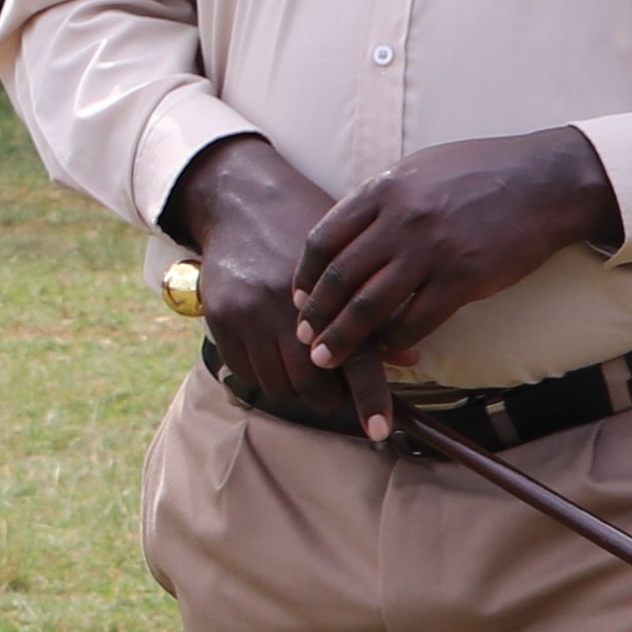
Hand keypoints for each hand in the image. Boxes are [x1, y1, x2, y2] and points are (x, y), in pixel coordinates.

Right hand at [170, 133, 361, 427]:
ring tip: (307, 373)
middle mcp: (288, 305)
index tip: (379, 432)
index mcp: (330, 291)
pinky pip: (245, 372)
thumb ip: (376, 309)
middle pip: (312, 384)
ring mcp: (250, 313)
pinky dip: (264, 375)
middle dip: (330, 398)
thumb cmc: (307, 228)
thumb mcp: (351, 257)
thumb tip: (410, 359)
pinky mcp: (221, 317)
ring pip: (277, 384)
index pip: (356, 358)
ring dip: (296, 389)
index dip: (369, 399)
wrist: (243, 199)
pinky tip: (275, 358)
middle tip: (339, 393)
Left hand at [291, 126, 623, 418]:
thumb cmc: (483, 170)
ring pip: (370, 306)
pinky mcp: (463, 279)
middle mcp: (400, 219)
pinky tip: (387, 350)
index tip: (299, 296)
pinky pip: (415, 321)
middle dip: (315, 314)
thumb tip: (349, 231)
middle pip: (340, 277)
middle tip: (304, 336)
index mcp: (384, 189)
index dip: (306, 275)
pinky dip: (394, 341)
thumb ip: (382, 199)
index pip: (324, 239)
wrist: (546, 180)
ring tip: (326, 358)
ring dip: (343, 338)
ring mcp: (431, 250)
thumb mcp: (420, 168)